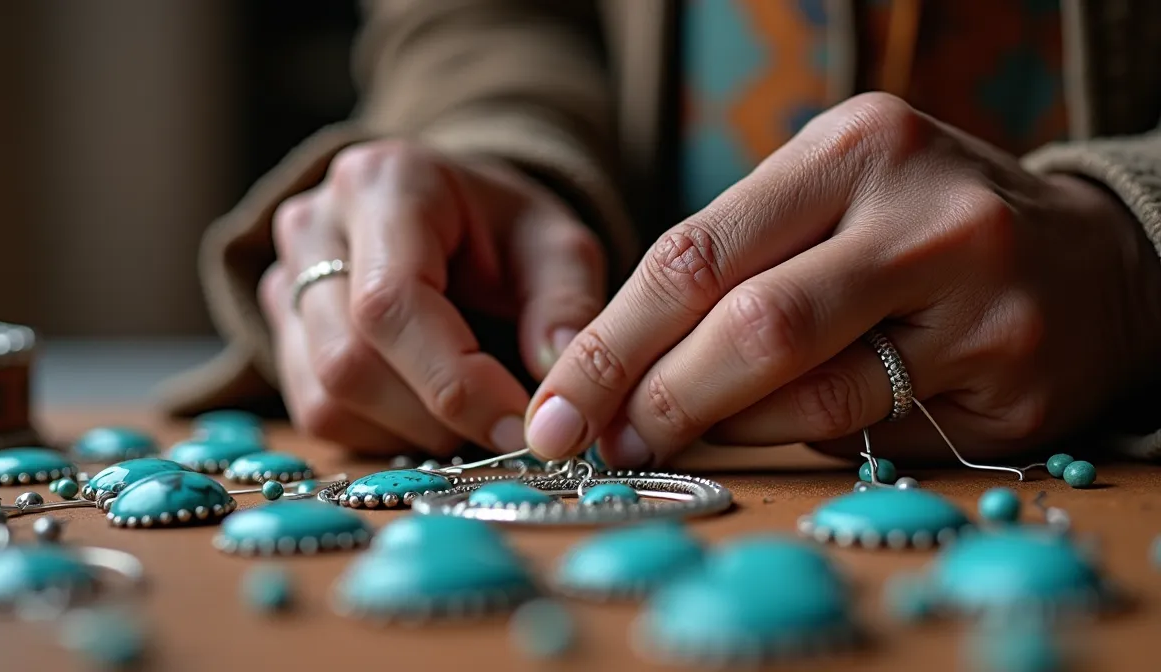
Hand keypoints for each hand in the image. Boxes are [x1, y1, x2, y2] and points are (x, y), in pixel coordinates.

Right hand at [260, 140, 605, 455]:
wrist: (457, 222)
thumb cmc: (507, 234)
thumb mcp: (559, 249)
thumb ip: (565, 308)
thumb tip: (555, 398)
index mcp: (385, 184)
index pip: (391, 303)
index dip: (453, 380)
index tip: (517, 424)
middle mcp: (315, 225)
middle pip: (348, 360)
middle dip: (436, 415)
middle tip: (503, 429)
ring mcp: (283, 279)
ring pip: (327, 396)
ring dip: (411, 430)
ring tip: (470, 413)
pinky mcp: (280, 332)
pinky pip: (318, 412)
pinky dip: (384, 431)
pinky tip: (428, 408)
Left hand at [526, 93, 1160, 466]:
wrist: (1096, 258)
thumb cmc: (924, 231)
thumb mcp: (834, 204)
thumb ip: (738, 269)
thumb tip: (618, 375)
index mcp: (850, 146)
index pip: (695, 251)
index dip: (612, 338)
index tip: (556, 401)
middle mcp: (916, 209)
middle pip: (745, 321)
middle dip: (648, 394)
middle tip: (590, 444)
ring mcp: (975, 292)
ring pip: (805, 389)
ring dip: (718, 427)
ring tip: (665, 440)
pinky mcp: (1010, 372)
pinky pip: (868, 429)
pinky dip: (799, 439)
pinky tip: (772, 431)